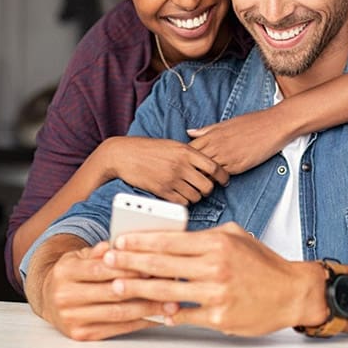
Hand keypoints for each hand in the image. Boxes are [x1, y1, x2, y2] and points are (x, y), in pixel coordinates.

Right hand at [31, 240, 167, 340]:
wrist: (48, 299)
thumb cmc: (72, 274)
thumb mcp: (80, 256)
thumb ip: (99, 251)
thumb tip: (118, 245)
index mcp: (65, 272)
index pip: (101, 270)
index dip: (128, 268)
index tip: (153, 265)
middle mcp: (65, 296)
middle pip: (112, 293)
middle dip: (144, 289)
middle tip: (170, 285)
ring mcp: (71, 318)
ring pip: (117, 314)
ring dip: (148, 309)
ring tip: (170, 304)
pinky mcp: (80, 335)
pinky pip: (116, 329)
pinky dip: (139, 323)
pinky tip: (156, 317)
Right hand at [99, 136, 228, 204]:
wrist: (124, 155)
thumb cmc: (148, 149)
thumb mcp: (172, 145)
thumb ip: (190, 153)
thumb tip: (207, 165)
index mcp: (186, 151)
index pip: (214, 167)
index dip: (223, 176)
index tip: (224, 180)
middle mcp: (181, 165)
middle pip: (208, 186)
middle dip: (208, 189)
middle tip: (202, 188)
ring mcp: (171, 179)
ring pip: (196, 196)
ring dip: (195, 196)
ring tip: (189, 191)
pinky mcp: (162, 191)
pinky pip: (182, 202)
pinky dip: (183, 201)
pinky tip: (179, 196)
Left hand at [103, 223, 326, 335]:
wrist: (292, 292)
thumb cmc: (263, 264)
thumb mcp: (236, 236)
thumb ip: (205, 236)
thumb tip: (173, 237)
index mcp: (217, 243)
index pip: (169, 240)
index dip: (140, 241)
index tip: (119, 241)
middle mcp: (215, 267)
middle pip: (161, 264)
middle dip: (129, 262)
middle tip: (107, 261)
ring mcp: (217, 294)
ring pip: (167, 291)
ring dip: (138, 289)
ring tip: (117, 286)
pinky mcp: (220, 318)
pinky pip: (185, 316)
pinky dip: (165, 314)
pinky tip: (149, 311)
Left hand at [187, 108, 293, 174]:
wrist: (274, 125)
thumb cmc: (252, 122)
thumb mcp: (226, 123)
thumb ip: (207, 130)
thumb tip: (189, 132)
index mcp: (212, 134)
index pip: (189, 149)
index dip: (185, 158)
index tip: (183, 163)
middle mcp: (216, 146)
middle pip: (194, 162)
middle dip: (190, 170)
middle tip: (188, 176)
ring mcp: (226, 157)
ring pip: (206, 171)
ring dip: (202, 177)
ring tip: (201, 181)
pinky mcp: (238, 166)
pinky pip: (221, 176)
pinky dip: (217, 179)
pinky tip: (217, 181)